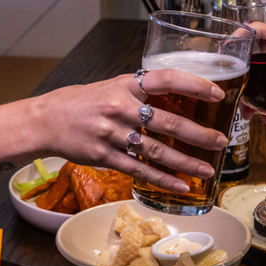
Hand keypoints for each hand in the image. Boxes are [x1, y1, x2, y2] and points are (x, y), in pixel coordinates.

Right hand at [32, 69, 228, 193]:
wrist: (45, 120)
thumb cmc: (80, 103)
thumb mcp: (110, 87)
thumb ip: (139, 94)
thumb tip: (172, 101)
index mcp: (126, 85)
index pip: (167, 79)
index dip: (195, 85)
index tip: (217, 94)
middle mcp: (121, 107)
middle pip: (169, 122)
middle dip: (200, 134)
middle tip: (221, 141)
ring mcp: (112, 133)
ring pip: (158, 151)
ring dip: (186, 162)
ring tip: (207, 170)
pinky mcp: (104, 156)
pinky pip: (140, 170)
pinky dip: (162, 180)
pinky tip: (180, 186)